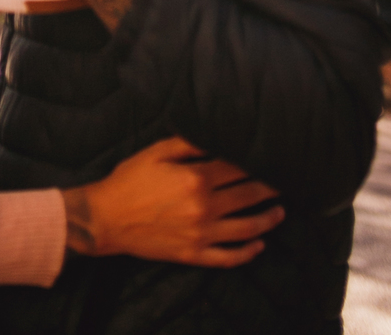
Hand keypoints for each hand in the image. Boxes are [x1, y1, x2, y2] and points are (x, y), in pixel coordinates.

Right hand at [62, 138, 282, 266]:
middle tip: (283, 181)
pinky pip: (228, 258)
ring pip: (246, 228)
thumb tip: (214, 132)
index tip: (269, 156)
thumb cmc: (130, 181)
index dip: (254, 161)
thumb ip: (188, 142)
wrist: (106, 219)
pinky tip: (259, 246)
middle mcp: (203, 208)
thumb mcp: (156, 153)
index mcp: (195, 179)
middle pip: (247, 196)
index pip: (236, 168)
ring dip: (267, 220)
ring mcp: (201, 235)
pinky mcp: (193, 255)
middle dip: (268, 187)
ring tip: (280, 211)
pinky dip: (247, 253)